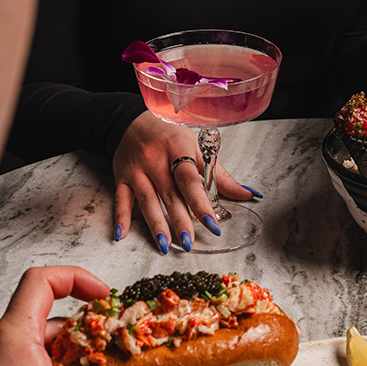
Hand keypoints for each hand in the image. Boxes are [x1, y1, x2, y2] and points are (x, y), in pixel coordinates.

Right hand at [112, 111, 255, 251]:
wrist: (132, 121)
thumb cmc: (169, 135)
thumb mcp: (196, 146)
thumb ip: (220, 174)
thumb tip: (246, 194)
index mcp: (178, 148)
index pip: (190, 179)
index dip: (201, 202)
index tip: (211, 223)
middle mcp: (155, 159)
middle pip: (169, 193)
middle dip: (179, 220)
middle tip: (189, 242)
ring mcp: (136, 169)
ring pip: (146, 200)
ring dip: (156, 224)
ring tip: (165, 245)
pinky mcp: (121, 176)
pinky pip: (120, 199)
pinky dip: (121, 217)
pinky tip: (122, 234)